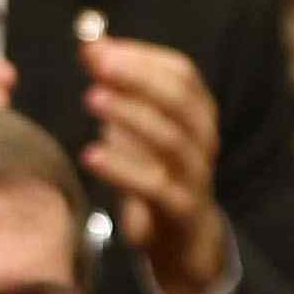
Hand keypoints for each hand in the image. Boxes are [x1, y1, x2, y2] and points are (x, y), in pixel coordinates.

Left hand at [80, 30, 231, 293]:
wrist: (187, 244)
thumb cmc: (156, 176)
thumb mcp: (142, 130)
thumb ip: (122, 93)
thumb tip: (92, 48)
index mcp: (196, 117)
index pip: (182, 74)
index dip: (141, 56)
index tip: (97, 48)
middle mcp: (203, 142)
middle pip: (181, 101)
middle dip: (138, 77)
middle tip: (96, 63)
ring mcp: (196, 178)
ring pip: (172, 141)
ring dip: (131, 116)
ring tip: (91, 99)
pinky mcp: (182, 212)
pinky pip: (157, 187)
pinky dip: (123, 169)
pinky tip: (90, 155)